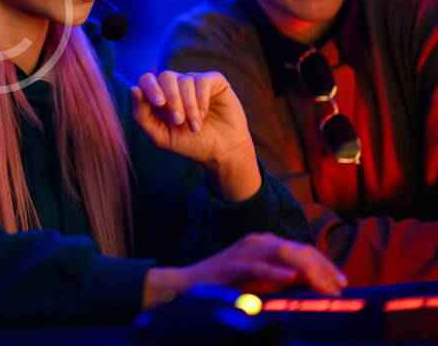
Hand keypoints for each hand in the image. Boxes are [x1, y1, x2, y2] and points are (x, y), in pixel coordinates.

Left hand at [132, 71, 259, 199]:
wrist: (221, 152)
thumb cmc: (189, 143)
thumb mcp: (161, 135)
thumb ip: (142, 115)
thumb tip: (133, 89)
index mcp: (160, 96)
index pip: (147, 80)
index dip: (150, 87)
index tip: (159, 103)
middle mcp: (176, 86)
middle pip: (166, 76)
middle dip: (172, 99)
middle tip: (178, 120)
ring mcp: (194, 82)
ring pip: (185, 81)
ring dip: (189, 106)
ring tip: (194, 126)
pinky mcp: (214, 81)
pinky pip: (202, 80)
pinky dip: (202, 99)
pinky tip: (205, 113)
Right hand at [144, 233, 347, 307]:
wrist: (188, 285)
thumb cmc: (226, 286)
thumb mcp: (261, 280)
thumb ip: (283, 278)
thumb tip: (312, 285)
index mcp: (265, 244)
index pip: (302, 249)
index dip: (325, 264)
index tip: (341, 283)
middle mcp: (257, 242)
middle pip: (298, 249)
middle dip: (322, 268)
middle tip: (339, 288)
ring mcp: (244, 252)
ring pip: (283, 254)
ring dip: (308, 270)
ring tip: (324, 286)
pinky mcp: (232, 266)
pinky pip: (257, 267)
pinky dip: (274, 273)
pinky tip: (289, 280)